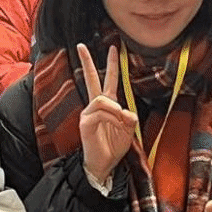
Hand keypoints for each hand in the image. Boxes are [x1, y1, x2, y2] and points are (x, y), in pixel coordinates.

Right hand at [77, 42, 136, 184]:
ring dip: (115, 110)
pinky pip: (101, 112)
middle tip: (81, 45)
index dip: (112, 65)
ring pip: (102, 99)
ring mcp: (88, 113)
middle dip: (86, 62)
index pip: (108, 80)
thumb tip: (128, 112)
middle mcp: (95, 106)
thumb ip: (130, 120)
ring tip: (121, 122)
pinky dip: (112, 118)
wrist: (103, 165)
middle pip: (90, 79)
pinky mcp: (85, 122)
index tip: (113, 48)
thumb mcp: (128, 132)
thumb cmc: (113, 148)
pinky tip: (115, 126)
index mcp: (107, 105)